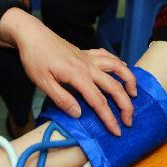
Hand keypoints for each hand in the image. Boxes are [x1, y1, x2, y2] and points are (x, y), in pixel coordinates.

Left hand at [0, 8, 136, 135]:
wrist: (32, 35)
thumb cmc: (34, 58)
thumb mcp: (42, 83)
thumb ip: (62, 98)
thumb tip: (79, 114)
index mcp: (77, 76)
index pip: (99, 101)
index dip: (109, 118)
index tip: (117, 131)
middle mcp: (88, 66)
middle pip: (114, 86)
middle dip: (125, 105)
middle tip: (129, 120)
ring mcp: (88, 58)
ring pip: (117, 67)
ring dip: (129, 80)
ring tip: (134, 94)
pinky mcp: (86, 52)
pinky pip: (107, 56)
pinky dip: (119, 63)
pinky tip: (123, 68)